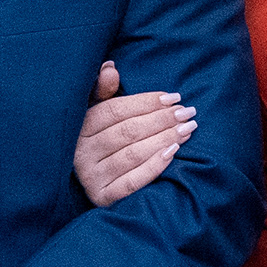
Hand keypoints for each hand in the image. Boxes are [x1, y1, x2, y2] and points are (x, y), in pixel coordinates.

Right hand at [73, 61, 193, 207]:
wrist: (97, 183)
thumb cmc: (103, 140)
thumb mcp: (97, 112)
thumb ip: (103, 90)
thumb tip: (111, 68)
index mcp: (79, 127)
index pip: (114, 111)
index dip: (146, 102)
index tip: (173, 98)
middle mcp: (81, 152)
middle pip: (126, 132)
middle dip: (161, 120)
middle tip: (187, 113)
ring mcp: (91, 177)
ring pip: (132, 155)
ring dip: (163, 139)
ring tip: (187, 129)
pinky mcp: (102, 198)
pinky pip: (131, 182)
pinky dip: (154, 166)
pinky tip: (173, 153)